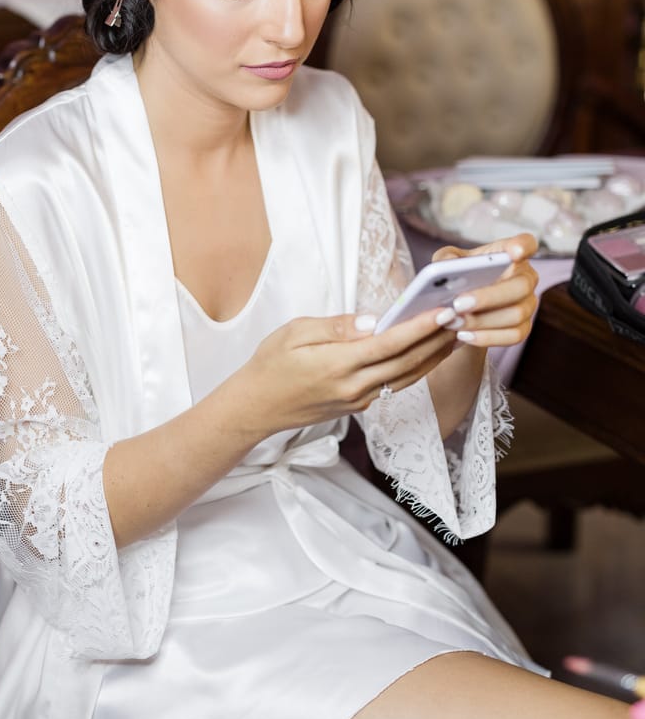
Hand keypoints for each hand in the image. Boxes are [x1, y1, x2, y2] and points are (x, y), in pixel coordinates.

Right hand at [236, 308, 458, 435]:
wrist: (256, 407)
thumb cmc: (270, 364)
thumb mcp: (294, 333)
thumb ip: (336, 327)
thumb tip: (374, 320)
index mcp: (337, 366)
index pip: (389, 345)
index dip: (419, 328)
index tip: (444, 312)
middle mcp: (353, 387)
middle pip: (407, 363)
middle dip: (437, 339)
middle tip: (463, 316)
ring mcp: (358, 400)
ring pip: (406, 377)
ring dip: (434, 356)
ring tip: (457, 333)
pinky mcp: (358, 406)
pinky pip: (395, 385)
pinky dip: (416, 368)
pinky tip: (429, 353)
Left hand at [429, 233, 538, 348]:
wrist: (461, 307)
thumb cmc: (458, 276)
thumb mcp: (447, 263)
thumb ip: (446, 260)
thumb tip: (446, 267)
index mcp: (510, 255)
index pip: (527, 244)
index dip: (524, 246)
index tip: (514, 252)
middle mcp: (526, 278)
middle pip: (521, 286)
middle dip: (488, 297)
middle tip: (458, 304)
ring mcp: (528, 304)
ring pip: (516, 314)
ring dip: (482, 321)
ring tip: (454, 322)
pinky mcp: (524, 327)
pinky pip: (513, 335)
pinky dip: (487, 337)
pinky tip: (464, 335)